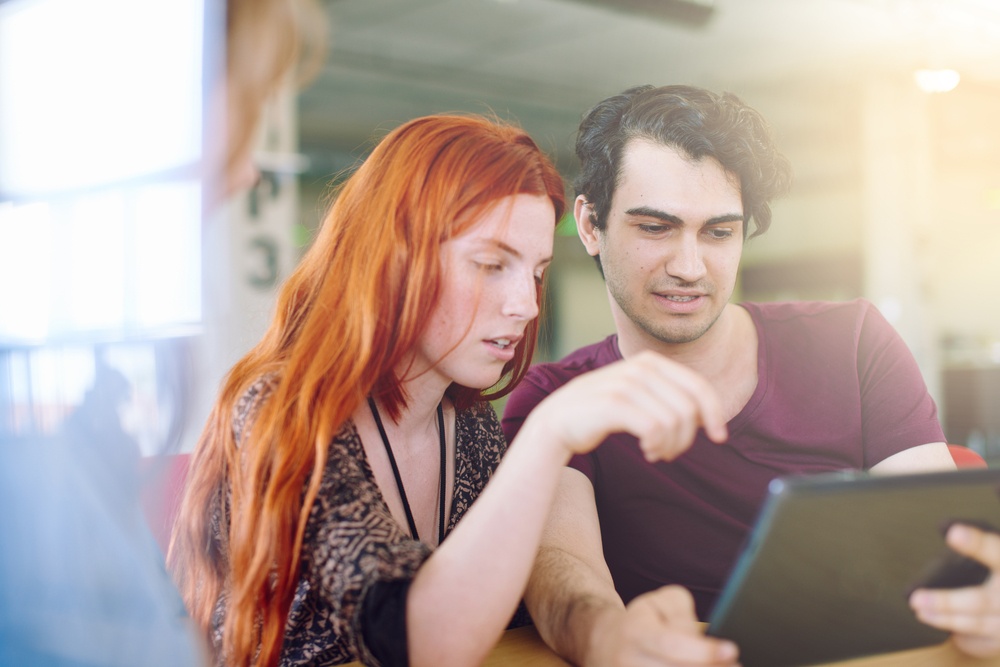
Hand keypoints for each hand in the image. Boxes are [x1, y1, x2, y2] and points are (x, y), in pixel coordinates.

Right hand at [523, 351, 727, 461]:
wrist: (556, 422)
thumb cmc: (602, 413)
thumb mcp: (638, 395)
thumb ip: (667, 395)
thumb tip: (708, 414)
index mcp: (650, 362)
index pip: (698, 386)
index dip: (715, 413)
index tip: (720, 437)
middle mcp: (639, 368)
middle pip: (688, 408)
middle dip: (686, 437)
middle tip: (670, 452)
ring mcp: (626, 384)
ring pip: (674, 421)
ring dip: (670, 445)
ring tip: (656, 452)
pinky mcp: (613, 404)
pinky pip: (655, 429)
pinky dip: (657, 446)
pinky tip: (647, 451)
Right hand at [595, 586, 738, 666]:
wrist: (604, 644)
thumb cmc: (642, 622)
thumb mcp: (659, 603)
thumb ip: (683, 614)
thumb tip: (704, 641)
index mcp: (635, 632)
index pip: (671, 644)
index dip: (702, 651)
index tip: (732, 650)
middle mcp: (629, 661)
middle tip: (736, 666)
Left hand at [910, 523, 999, 656]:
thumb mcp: (999, 554)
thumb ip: (981, 543)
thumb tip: (945, 526)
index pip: (997, 551)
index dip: (977, 543)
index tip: (952, 533)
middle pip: (981, 602)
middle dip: (947, 602)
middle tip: (915, 598)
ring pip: (978, 624)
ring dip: (945, 619)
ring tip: (919, 610)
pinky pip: (983, 641)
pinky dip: (962, 635)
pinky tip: (941, 625)